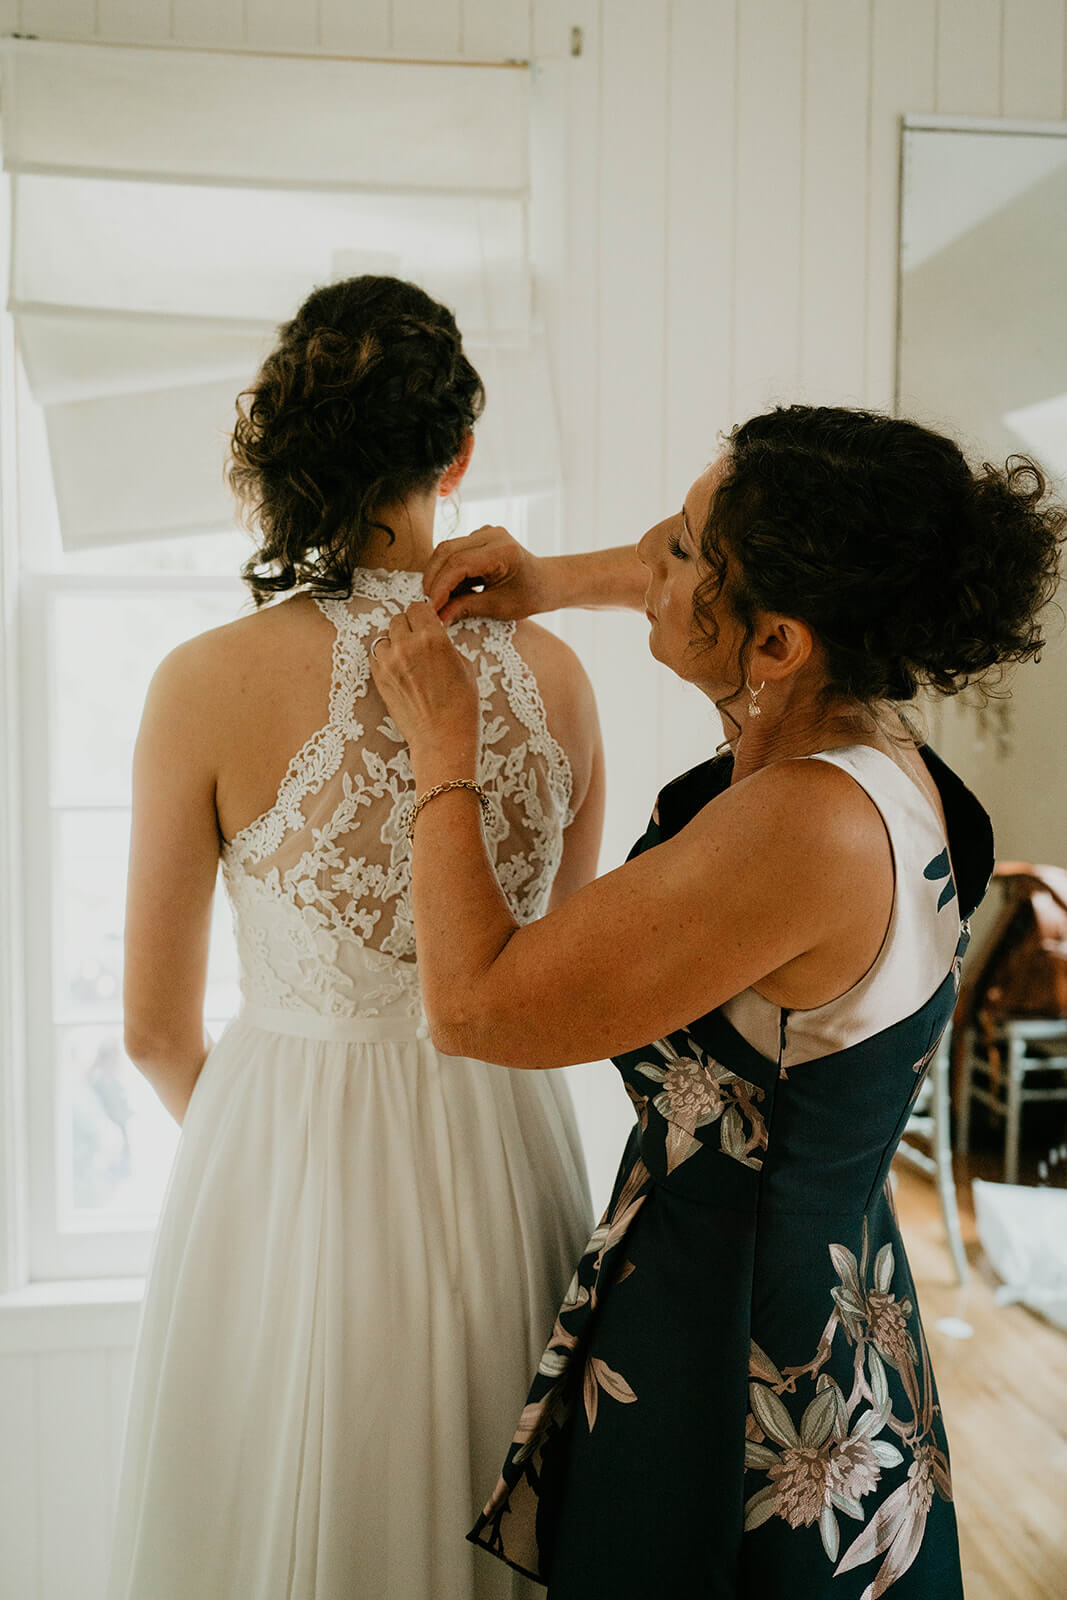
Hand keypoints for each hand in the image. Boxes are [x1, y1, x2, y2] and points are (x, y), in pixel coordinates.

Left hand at [368, 600, 479, 771]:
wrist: (442, 738)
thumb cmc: (460, 705)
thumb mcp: (464, 665)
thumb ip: (444, 643)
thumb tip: (432, 635)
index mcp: (433, 638)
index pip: (418, 607)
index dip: (423, 614)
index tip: (426, 622)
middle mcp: (407, 646)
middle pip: (398, 618)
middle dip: (409, 627)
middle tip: (418, 641)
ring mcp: (389, 663)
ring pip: (383, 636)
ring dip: (394, 642)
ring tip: (407, 657)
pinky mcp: (378, 678)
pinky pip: (375, 656)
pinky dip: (384, 658)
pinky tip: (399, 670)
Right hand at [422, 526, 554, 623]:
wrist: (546, 581)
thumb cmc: (529, 595)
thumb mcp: (499, 607)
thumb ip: (466, 609)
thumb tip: (438, 618)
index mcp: (502, 550)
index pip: (459, 564)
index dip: (440, 587)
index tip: (431, 608)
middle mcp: (491, 535)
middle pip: (447, 551)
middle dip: (433, 579)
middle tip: (429, 605)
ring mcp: (484, 533)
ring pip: (446, 550)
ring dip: (437, 575)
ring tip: (437, 600)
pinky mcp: (478, 538)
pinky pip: (453, 552)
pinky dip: (446, 572)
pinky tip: (449, 591)